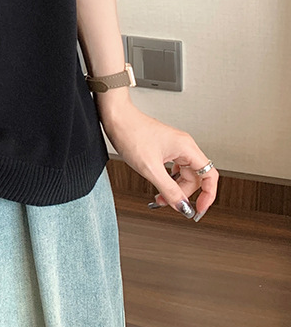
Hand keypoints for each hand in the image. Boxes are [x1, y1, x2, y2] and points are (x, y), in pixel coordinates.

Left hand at [98, 101, 217, 221]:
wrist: (115, 116)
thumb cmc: (130, 133)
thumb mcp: (150, 168)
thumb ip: (169, 190)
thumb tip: (183, 206)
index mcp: (186, 148)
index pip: (210, 176)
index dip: (208, 195)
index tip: (199, 209)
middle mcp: (184, 145)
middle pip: (195, 177)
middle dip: (183, 193)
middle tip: (168, 202)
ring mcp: (174, 145)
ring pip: (183, 173)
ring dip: (173, 187)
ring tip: (160, 196)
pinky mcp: (164, 146)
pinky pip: (173, 167)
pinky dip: (167, 178)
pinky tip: (158, 183)